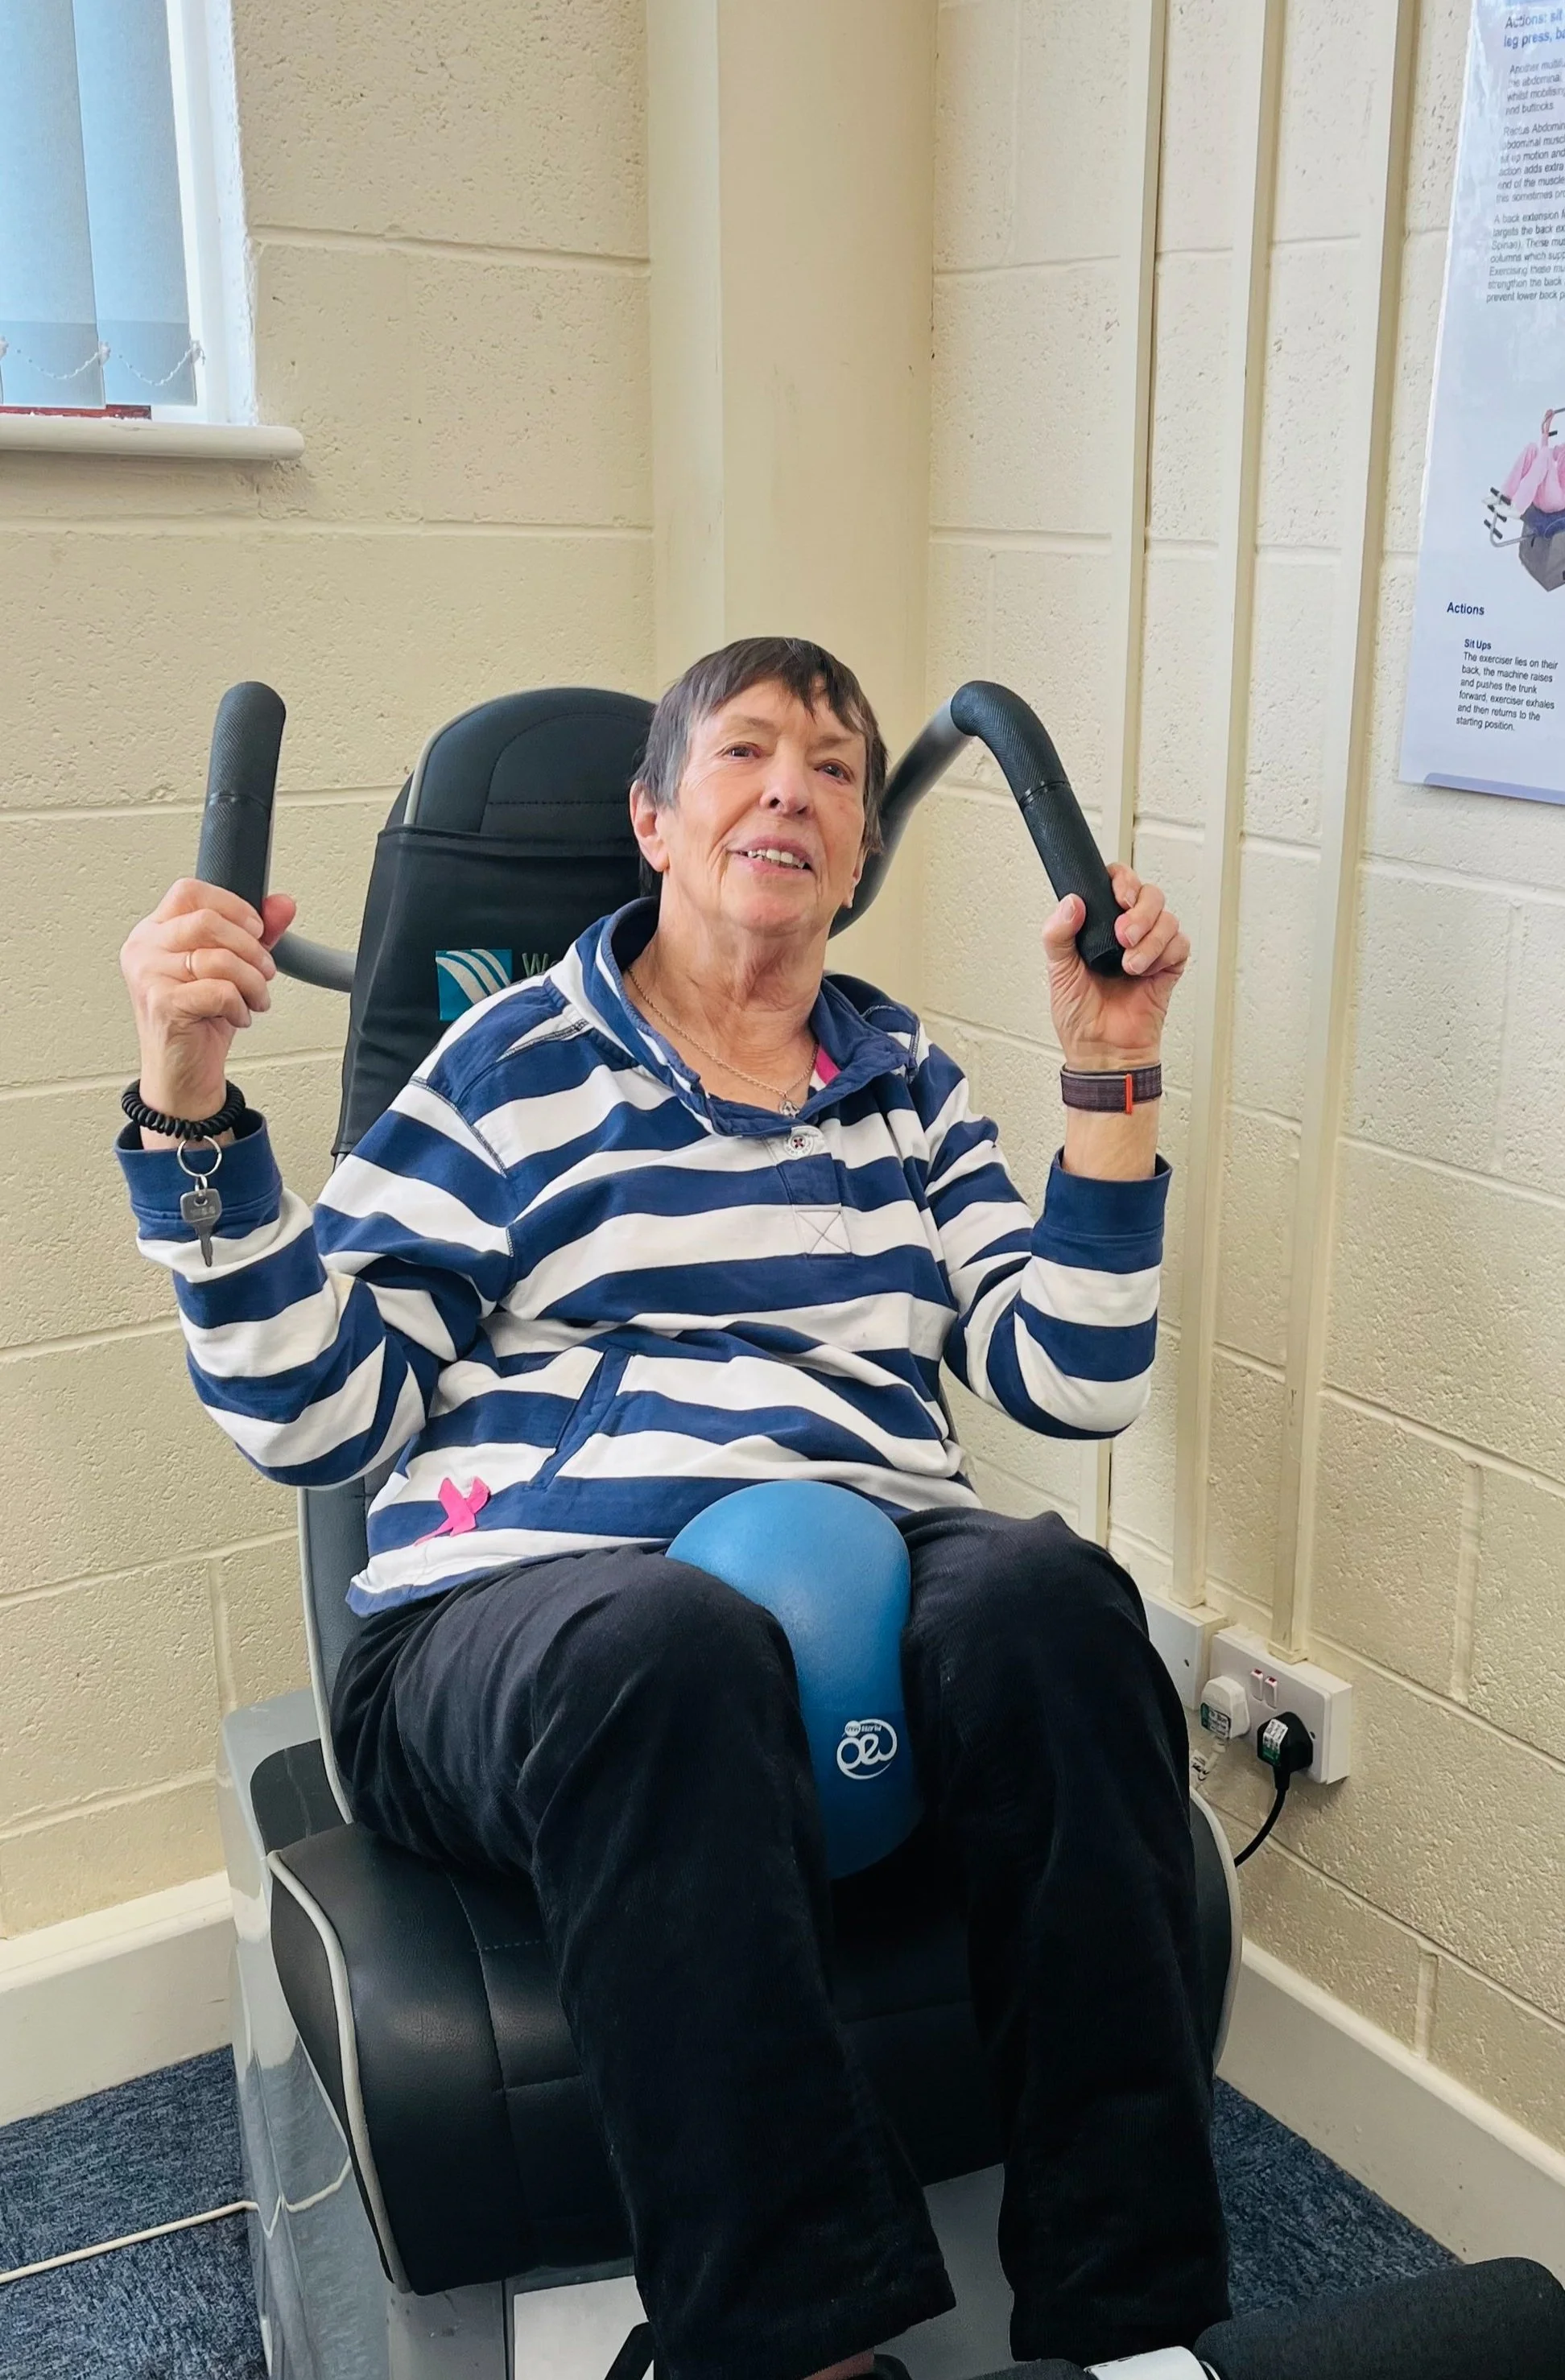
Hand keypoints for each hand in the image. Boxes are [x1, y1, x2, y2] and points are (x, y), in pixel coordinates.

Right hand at [120, 879, 296, 1119]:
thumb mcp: (230, 970)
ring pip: (219, 958)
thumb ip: (255, 935)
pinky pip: (220, 990)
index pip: (190, 891)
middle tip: (265, 972)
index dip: (232, 905)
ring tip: (256, 998)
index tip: (256, 930)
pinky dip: (240, 1005)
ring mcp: (148, 975)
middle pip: (208, 921)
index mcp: (154, 931)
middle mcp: (144, 948)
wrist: (183, 1075)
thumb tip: (283, 904)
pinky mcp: (163, 1004)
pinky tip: (238, 1016)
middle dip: (251, 949)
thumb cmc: (199, 1020)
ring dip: (253, 982)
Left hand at [1043, 863, 1187, 1068]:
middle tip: (1123, 935)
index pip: (1117, 885)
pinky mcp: (1168, 967)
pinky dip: (1164, 954)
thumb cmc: (1080, 1016)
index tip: (1119, 897)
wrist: (1102, 1050)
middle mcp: (1127, 932)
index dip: (1123, 881)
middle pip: (1149, 895)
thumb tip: (1071, 902)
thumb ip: (1058, 934)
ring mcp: (1150, 948)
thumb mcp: (1058, 970)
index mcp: (1099, 926)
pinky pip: (1180, 944)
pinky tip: (1145, 972)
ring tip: (1130, 964)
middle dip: (1140, 912)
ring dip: (1151, 938)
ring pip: (1167, 918)